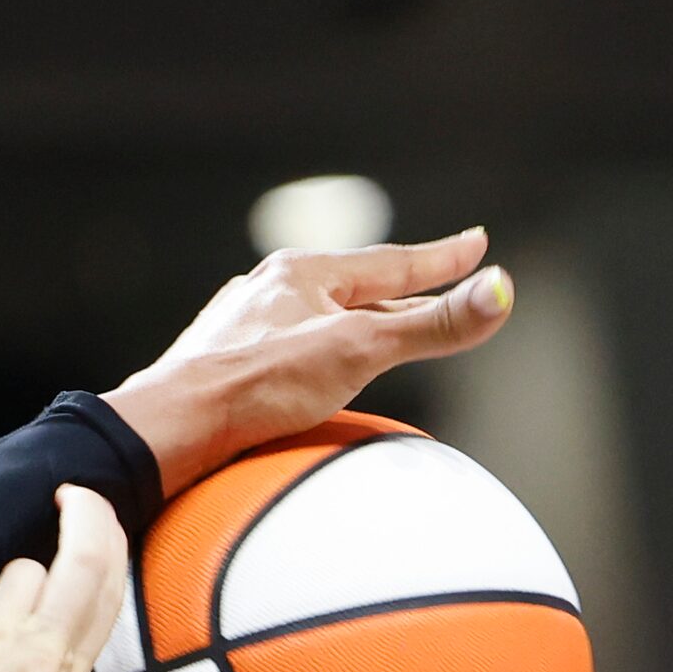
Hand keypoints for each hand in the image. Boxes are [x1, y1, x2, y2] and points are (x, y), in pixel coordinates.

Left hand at [104, 229, 513, 492]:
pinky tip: (304, 370)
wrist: (171, 428)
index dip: (441, 258)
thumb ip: (431, 326)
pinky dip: (312, 355)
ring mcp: (241, 328)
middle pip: (353, 291)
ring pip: (313, 321)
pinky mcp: (221, 367)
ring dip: (352, 324)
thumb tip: (501, 292)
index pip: (391, 262)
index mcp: (303, 274)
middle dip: (399, 291)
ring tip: (377, 328)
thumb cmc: (259, 387)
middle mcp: (269, 292)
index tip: (477, 243)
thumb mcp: (360, 351)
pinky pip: (282, 352)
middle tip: (438, 280)